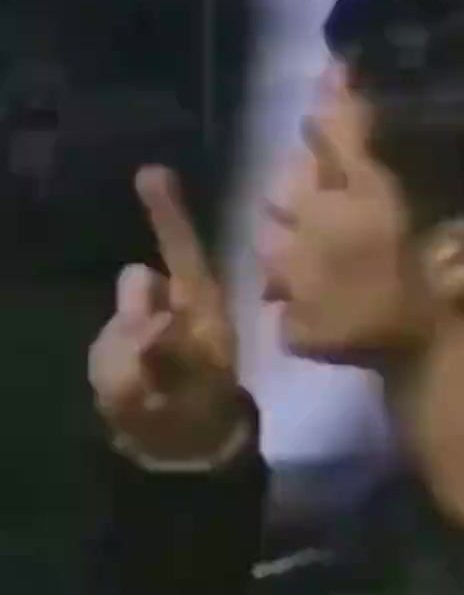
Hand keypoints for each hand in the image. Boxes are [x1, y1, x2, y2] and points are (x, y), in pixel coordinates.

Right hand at [88, 165, 242, 462]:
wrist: (188, 442)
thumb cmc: (207, 399)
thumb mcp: (203, 380)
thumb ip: (176, 349)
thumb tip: (154, 317)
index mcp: (201, 300)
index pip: (181, 247)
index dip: (167, 211)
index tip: (151, 172)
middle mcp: (169, 301)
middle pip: (136, 285)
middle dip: (140, 322)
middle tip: (162, 367)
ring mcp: (138, 323)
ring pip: (116, 328)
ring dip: (130, 362)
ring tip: (156, 392)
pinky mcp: (115, 346)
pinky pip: (105, 356)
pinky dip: (118, 381)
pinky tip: (138, 395)